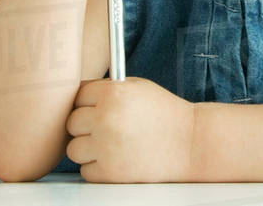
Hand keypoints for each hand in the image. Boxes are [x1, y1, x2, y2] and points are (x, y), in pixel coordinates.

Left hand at [66, 77, 194, 182]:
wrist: (190, 144)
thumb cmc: (164, 113)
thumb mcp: (138, 88)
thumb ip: (107, 89)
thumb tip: (74, 94)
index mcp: (113, 93)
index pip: (77, 95)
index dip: (88, 103)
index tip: (97, 108)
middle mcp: (106, 119)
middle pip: (71, 123)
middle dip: (86, 126)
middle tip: (107, 128)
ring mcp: (106, 147)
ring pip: (74, 149)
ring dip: (88, 149)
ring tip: (112, 145)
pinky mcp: (109, 173)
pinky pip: (86, 171)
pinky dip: (98, 169)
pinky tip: (118, 159)